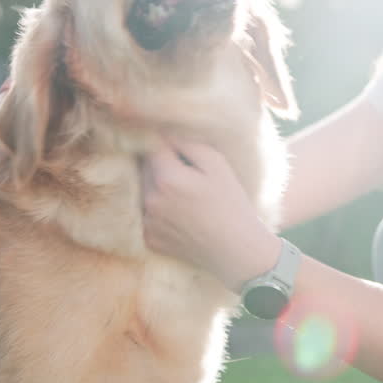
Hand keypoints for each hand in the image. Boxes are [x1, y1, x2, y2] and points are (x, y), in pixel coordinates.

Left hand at [141, 136, 280, 291]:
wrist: (237, 251)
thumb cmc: (232, 204)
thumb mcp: (217, 165)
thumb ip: (188, 143)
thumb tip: (166, 131)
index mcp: (166, 178)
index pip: (152, 146)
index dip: (164, 142)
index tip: (175, 144)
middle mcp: (150, 200)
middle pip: (145, 168)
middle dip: (160, 164)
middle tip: (187, 172)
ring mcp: (147, 222)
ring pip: (144, 190)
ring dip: (157, 186)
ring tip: (185, 194)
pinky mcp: (149, 239)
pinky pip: (147, 214)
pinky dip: (159, 210)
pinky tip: (181, 214)